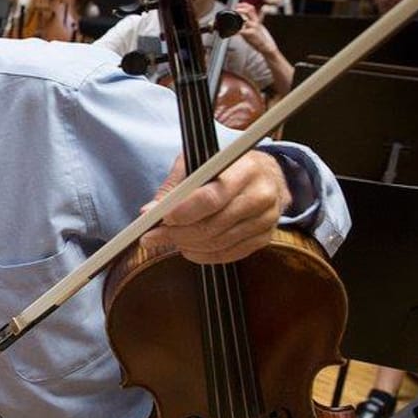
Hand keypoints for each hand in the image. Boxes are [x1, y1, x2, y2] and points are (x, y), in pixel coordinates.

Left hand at [140, 152, 290, 263]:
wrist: (268, 176)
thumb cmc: (228, 167)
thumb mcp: (200, 162)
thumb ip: (175, 185)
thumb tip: (150, 211)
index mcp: (245, 169)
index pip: (211, 197)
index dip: (183, 211)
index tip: (160, 218)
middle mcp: (260, 195)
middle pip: (212, 225)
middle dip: (177, 233)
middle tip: (152, 237)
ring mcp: (267, 219)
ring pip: (219, 242)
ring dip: (187, 244)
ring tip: (168, 239)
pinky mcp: (265, 237)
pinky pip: (230, 254)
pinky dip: (204, 255)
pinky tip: (189, 248)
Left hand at [234, 1, 277, 56]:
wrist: (265, 45)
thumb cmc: (258, 36)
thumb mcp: (256, 26)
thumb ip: (250, 22)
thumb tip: (243, 19)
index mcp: (256, 19)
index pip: (251, 8)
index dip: (244, 5)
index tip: (237, 5)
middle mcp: (255, 22)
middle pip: (248, 11)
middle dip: (239, 10)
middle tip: (233, 11)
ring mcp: (253, 27)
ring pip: (245, 19)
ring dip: (237, 19)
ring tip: (230, 21)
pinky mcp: (251, 34)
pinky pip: (242, 31)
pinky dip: (235, 31)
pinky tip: (231, 32)